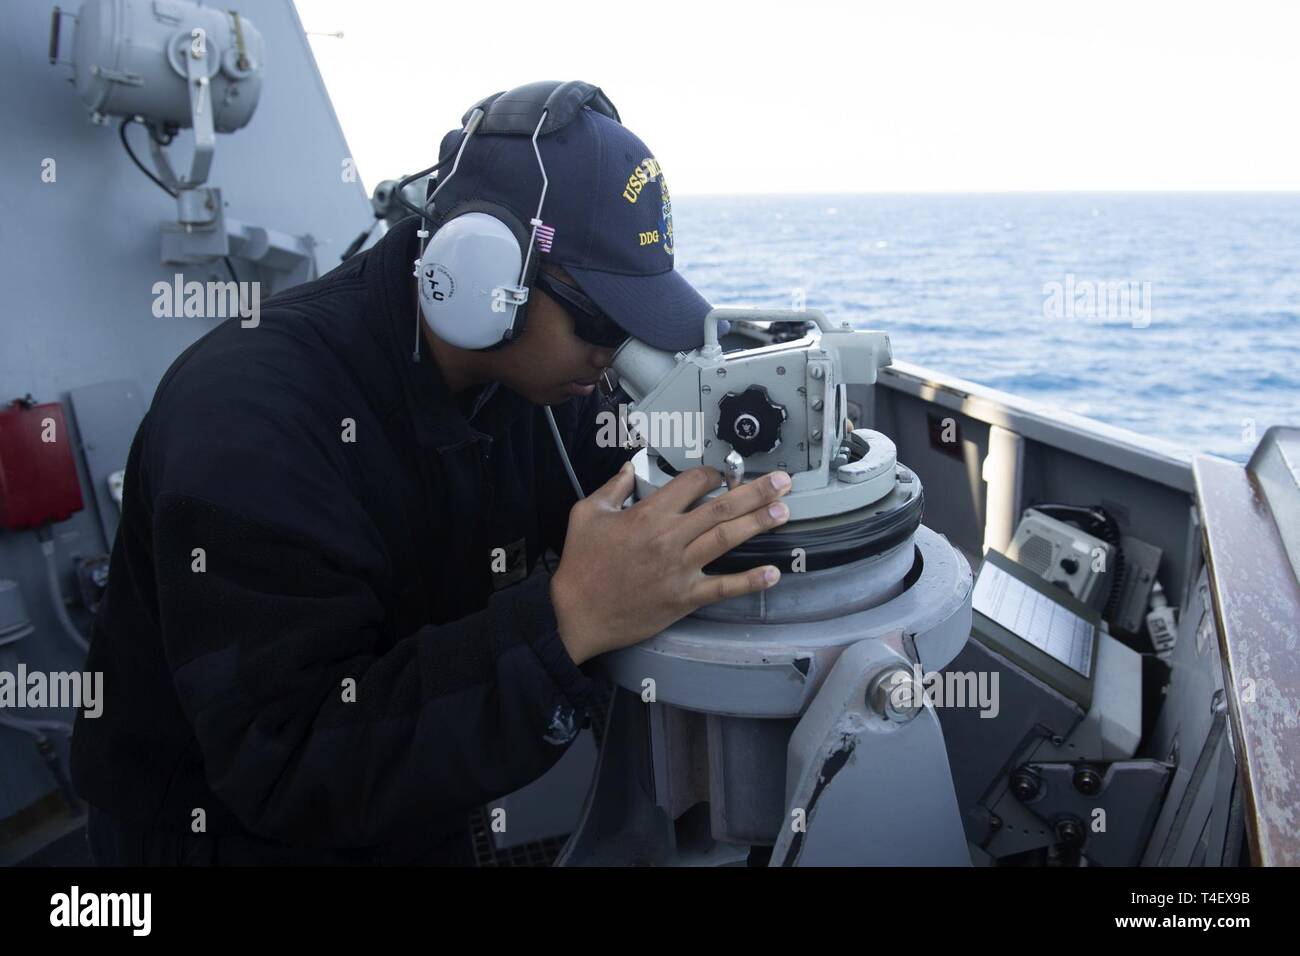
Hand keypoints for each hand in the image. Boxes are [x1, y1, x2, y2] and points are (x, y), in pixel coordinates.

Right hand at [550, 462, 791, 663]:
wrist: (576, 614)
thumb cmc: (581, 565)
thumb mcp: (586, 514)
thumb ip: (612, 487)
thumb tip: (631, 468)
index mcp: (648, 514)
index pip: (692, 483)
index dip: (713, 474)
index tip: (725, 472)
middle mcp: (670, 538)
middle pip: (721, 508)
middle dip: (755, 491)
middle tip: (782, 481)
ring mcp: (680, 569)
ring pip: (727, 539)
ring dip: (758, 523)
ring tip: (783, 511)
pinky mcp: (684, 598)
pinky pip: (723, 588)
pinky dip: (750, 581)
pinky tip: (772, 573)